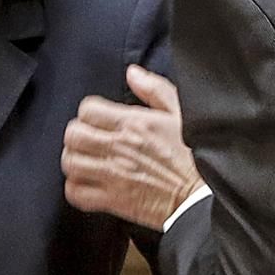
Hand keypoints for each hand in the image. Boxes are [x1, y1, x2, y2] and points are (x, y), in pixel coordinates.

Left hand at [62, 65, 205, 229]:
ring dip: (74, 160)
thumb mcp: (182, 112)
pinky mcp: (113, 201)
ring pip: (70, 163)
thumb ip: (155, 89)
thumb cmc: (196, 156)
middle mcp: (118, 148)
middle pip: (73, 135)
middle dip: (76, 135)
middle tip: (88, 140)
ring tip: (86, 161)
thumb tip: (132, 73)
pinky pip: (76, 194)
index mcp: (133, 123)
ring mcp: (113, 176)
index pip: (88, 109)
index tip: (98, 120)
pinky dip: (76, 189)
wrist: (204, 197)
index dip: (90, 113)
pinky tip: (87, 184)